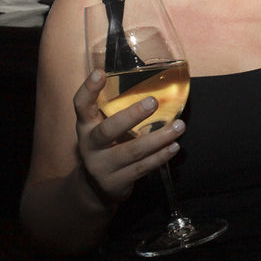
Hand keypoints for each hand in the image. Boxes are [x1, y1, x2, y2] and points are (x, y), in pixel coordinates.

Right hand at [73, 69, 184, 206]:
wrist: (96, 187)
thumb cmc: (107, 145)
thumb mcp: (104, 126)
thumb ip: (117, 109)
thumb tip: (155, 82)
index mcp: (86, 126)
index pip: (81, 106)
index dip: (89, 90)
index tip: (100, 73)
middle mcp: (89, 146)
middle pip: (107, 131)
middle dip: (131, 116)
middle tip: (153, 102)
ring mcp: (101, 166)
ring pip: (132, 151)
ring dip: (158, 138)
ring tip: (179, 126)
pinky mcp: (115, 183)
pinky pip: (141, 168)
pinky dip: (160, 157)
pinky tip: (174, 147)